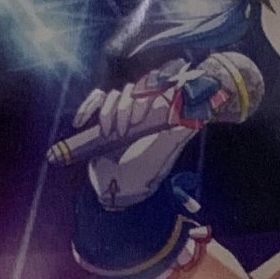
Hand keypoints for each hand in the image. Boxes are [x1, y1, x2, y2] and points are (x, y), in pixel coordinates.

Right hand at [75, 59, 201, 211]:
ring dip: (109, 112)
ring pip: (114, 95)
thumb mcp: (165, 154)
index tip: (140, 117)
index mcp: (159, 116)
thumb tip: (198, 115)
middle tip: (126, 131)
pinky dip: (87, 108)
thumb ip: (179, 135)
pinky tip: (80, 123)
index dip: (148, 95)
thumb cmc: (144, 174)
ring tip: (109, 135)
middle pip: (134, 90)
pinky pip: (95, 100)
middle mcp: (142, 111)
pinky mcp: (104, 118)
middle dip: (127, 108)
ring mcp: (122, 113)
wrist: (118, 189)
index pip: (157, 90)